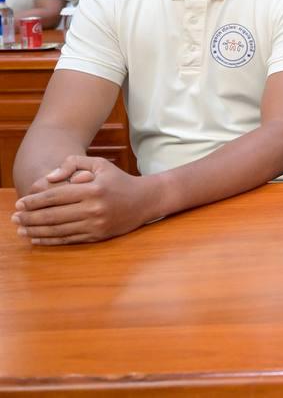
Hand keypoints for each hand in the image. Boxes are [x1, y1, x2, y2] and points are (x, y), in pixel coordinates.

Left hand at [11, 156, 158, 244]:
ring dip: (36, 231)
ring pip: (58, 230)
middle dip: (30, 217)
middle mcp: (94, 208)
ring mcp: (95, 224)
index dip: (34, 201)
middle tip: (14, 218)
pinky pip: (68, 239)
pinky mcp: (97, 235)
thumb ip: (73, 164)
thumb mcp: (100, 164)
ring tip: (21, 229)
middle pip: (53, 215)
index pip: (56, 196)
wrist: (145, 200)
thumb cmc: (119, 180)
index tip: (19, 203)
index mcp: (92, 189)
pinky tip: (37, 238)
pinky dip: (50, 240)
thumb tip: (49, 178)